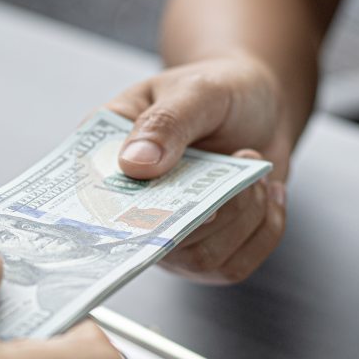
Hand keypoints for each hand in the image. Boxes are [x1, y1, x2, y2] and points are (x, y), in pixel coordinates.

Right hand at [107, 53, 291, 283]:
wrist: (262, 106)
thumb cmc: (219, 91)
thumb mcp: (197, 91)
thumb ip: (166, 123)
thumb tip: (134, 165)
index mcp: (107, 156)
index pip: (91, 200)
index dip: (120, 211)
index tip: (166, 200)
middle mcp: (131, 206)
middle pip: (156, 241)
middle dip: (214, 207)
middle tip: (243, 155)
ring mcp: (167, 235)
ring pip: (202, 259)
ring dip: (244, 216)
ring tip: (255, 172)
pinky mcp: (206, 252)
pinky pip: (233, 267)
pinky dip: (264, 230)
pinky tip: (268, 193)